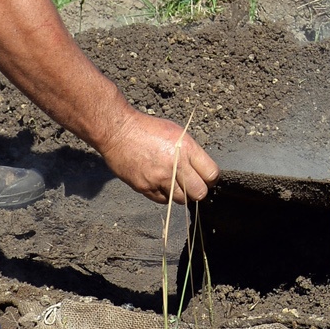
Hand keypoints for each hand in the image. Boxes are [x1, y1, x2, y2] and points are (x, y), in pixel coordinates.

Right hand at [101, 110, 220, 203]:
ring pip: (181, 199)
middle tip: (193, 186)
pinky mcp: (144, 187)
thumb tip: (201, 169)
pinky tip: (160, 184)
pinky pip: (162, 200)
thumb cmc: (147, 128)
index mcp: (186, 148)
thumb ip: (190, 152)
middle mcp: (175, 165)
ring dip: (181, 194)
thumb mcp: (176, 132)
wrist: (118, 131)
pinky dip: (164, 195)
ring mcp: (159, 178)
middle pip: (199, 193)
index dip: (211, 179)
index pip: (211, 174)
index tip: (207, 178)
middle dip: (198, 191)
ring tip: (175, 184)